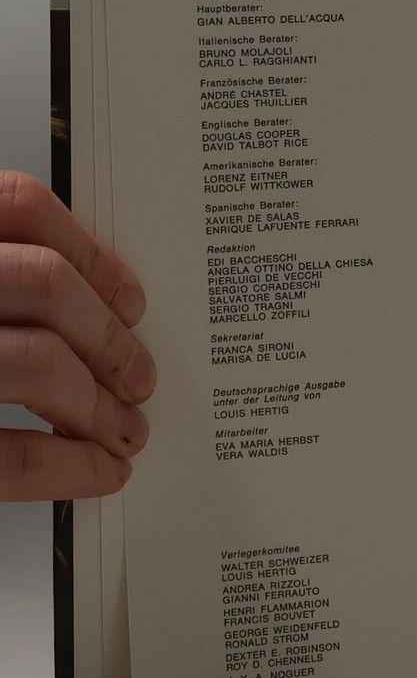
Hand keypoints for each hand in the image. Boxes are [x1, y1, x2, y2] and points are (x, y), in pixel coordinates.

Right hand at [0, 171, 151, 498]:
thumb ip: (3, 273)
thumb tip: (87, 299)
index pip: (17, 205)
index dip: (89, 252)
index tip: (134, 299)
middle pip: (44, 284)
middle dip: (109, 338)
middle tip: (142, 377)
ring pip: (35, 363)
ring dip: (97, 405)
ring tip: (124, 430)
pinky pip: (2, 456)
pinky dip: (63, 468)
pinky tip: (96, 472)